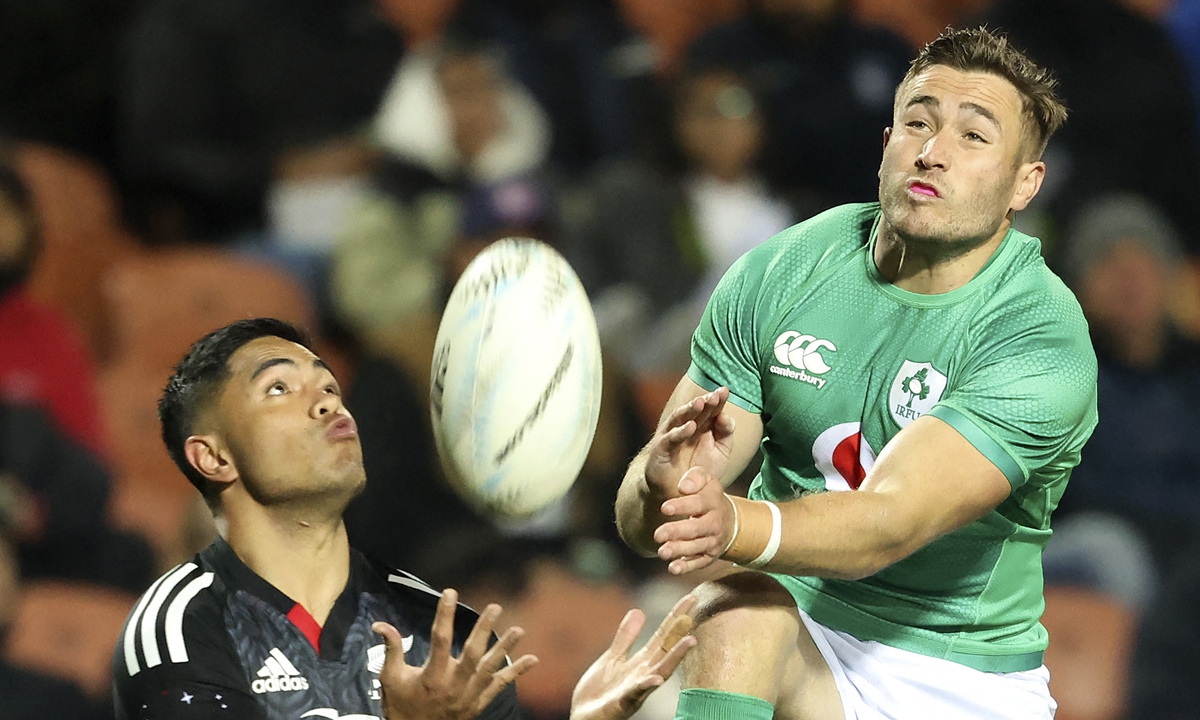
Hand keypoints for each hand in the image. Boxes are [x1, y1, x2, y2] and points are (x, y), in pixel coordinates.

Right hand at [373, 588, 537, 719]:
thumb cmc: (402, 705)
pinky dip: (516, 672)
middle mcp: (454, 684)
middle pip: (473, 653)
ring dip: (505, 648)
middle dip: (484, 629)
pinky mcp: (479, 703)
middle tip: (495, 607)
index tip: (450, 592)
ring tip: (519, 629)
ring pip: (490, 669)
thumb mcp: (391, 678)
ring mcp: (469, 695)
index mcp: (431, 675)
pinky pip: (500, 686)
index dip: (445, 614)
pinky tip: (532, 659)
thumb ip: (392, 649)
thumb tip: (380, 624)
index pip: (440, 639)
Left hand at [570, 594, 698, 719]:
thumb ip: (626, 638)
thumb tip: (639, 611)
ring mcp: (636, 689)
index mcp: (641, 662)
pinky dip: (646, 685)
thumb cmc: (601, 691)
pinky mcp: (622, 703)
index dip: (676, 616)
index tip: (690, 597)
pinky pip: (635, 693)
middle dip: (681, 629)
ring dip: (675, 657)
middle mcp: (644, 674)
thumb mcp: (613, 658)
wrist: (584, 717)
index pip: (663, 635)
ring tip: (690, 641)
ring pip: (660, 671)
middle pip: (666, 648)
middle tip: (695, 609)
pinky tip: (656, 678)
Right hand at [645, 388, 736, 499]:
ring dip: (690, 410)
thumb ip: (725, 434)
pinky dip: (680, 432)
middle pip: (695, 411)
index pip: (710, 409)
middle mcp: (685, 427)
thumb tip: (726, 417)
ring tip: (700, 402)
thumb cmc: (697, 469)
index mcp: (701, 425)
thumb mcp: (719, 452)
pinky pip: (671, 439)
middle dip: (705, 401)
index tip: (724, 391)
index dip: (717, 400)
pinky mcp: (661, 449)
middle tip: (715, 394)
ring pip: (679, 419)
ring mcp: (671, 436)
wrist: (675, 492)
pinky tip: (690, 427)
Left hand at [653, 470, 734, 574]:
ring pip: (696, 547)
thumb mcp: (707, 480)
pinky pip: (699, 563)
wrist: (730, 520)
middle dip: (676, 532)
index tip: (665, 508)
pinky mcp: (709, 556)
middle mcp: (714, 523)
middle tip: (658, 534)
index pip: (698, 503)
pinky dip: (686, 567)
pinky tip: (673, 568)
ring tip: (662, 552)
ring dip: (679, 550)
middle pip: (696, 528)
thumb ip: (695, 477)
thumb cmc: (709, 497)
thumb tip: (684, 487)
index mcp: (712, 502)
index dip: (682, 506)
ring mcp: (713, 541)